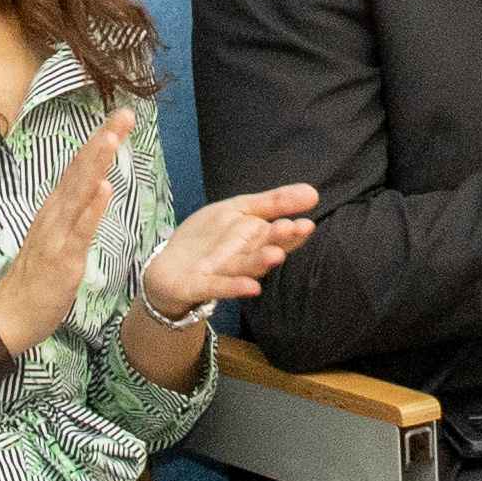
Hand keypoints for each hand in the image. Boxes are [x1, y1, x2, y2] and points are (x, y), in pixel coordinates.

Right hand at [0, 127, 121, 346]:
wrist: (10, 315)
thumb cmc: (37, 279)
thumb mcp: (59, 238)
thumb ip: (76, 213)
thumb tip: (96, 187)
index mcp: (55, 209)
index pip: (80, 168)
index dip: (99, 142)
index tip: (120, 118)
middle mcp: (54, 215)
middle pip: (80, 171)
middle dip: (103, 141)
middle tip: (125, 114)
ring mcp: (57, 235)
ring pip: (79, 193)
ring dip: (95, 164)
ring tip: (111, 137)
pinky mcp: (62, 259)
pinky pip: (79, 231)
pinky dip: (91, 209)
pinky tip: (103, 190)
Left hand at [132, 184, 317, 317]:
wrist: (168, 269)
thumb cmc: (209, 239)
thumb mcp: (237, 211)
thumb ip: (272, 203)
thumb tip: (313, 192)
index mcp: (253, 240)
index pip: (277, 235)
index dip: (291, 231)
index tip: (307, 224)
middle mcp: (242, 258)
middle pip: (262, 248)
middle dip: (278, 240)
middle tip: (295, 229)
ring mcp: (222, 273)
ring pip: (244, 267)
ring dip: (260, 262)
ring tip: (276, 255)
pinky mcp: (201, 285)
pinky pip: (219, 286)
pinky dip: (234, 287)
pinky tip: (252, 288)